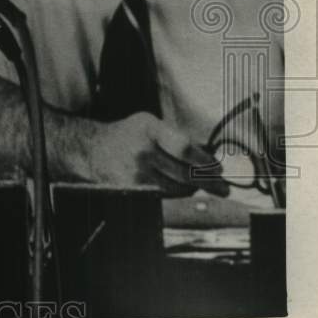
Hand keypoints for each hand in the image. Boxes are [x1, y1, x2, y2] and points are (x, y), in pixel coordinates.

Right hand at [86, 112, 230, 197]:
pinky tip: (185, 189)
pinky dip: (178, 193)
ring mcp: (137, 171)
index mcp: (149, 129)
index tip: (218, 167)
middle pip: (184, 173)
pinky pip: (164, 194)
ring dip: (194, 189)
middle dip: (208, 182)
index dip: (205, 161)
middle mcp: (143, 151)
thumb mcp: (150, 124)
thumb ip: (176, 137)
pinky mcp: (134, 187)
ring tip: (203, 186)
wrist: (94, 148)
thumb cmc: (128, 134)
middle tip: (223, 187)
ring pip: (177, 188)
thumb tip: (208, 156)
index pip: (185, 148)